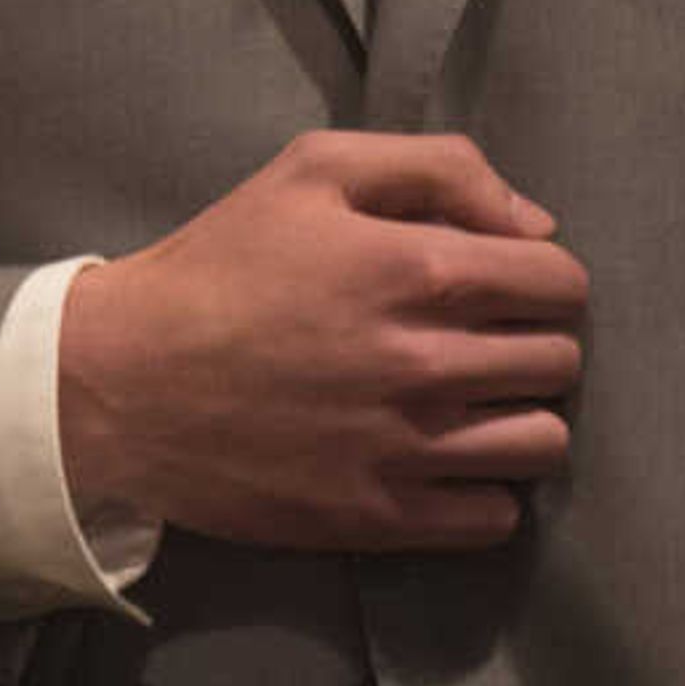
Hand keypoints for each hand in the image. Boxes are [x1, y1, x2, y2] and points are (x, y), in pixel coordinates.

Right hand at [58, 128, 585, 552]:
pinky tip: (441, 458)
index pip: (560, 281)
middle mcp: (424, 362)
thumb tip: (536, 224)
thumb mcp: (311, 170)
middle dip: (531, 340)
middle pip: (559, 362)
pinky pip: (497, 517)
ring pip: (544, 444)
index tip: (503, 282)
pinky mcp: (381, 517)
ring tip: (470, 402)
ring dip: (519, 417)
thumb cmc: (219, 265)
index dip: (542, 275)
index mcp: (415, 267)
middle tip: (476, 338)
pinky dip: (484, 489)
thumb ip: (436, 168)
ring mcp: (406, 449)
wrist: (123, 381)